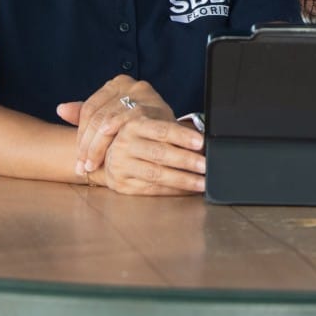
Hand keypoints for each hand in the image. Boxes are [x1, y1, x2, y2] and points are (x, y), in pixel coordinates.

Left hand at [56, 76, 171, 176]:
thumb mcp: (115, 118)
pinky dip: (116, 136)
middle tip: (83, 168)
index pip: (89, 109)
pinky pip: (127, 121)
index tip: (79, 159)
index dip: (81, 136)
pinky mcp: (153, 106)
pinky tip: (112, 152)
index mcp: (117, 83)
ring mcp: (142, 93)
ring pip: (108, 120)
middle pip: (97, 115)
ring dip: (98, 147)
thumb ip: (89, 115)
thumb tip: (61, 109)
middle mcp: (130, 83)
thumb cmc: (145, 129)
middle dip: (87, 145)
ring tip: (93, 167)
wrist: (180, 137)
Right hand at [80, 113, 205, 195]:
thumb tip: (202, 141)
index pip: (162, 130)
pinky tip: (188, 189)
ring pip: (156, 174)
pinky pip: (151, 189)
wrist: (109, 153)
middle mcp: (124, 144)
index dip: (182, 136)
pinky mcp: (121, 184)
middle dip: (186, 160)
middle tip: (206, 165)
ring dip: (182, 179)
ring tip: (201, 182)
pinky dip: (173, 190)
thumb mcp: (152, 126)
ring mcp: (120, 165)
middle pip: (159, 153)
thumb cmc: (141, 138)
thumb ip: (173, 131)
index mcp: (134, 125)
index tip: (200, 142)